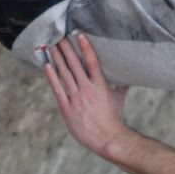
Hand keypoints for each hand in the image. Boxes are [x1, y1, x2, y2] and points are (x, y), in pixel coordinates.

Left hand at [44, 33, 128, 155]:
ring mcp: (76, 98)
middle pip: (75, 64)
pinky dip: (52, 77)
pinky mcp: (67, 108)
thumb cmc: (114, 117)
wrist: (107, 138)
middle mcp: (87, 89)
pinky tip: (47, 66)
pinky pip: (57, 89)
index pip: (92, 61)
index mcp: (100, 85)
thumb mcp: (119, 96)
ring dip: (57, 59)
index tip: (79, 35)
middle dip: (66, 49)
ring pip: (64, 74)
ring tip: (52, 47)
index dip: (86, 47)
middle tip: (60, 36)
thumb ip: (119, 82)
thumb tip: (127, 72)